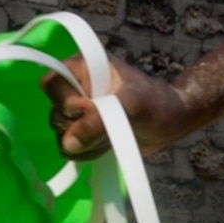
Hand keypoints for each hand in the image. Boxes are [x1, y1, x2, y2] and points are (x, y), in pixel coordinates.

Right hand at [46, 54, 189, 158]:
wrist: (172, 123)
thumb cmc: (156, 103)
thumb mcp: (131, 105)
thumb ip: (100, 120)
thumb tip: (69, 143)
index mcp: (82, 69)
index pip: (52, 84)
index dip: (65, 101)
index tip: (88, 110)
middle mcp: (76, 91)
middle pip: (55, 114)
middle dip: (79, 128)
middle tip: (106, 128)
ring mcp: (80, 116)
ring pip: (62, 136)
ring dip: (86, 144)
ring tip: (112, 136)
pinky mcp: (85, 136)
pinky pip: (73, 150)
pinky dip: (89, 153)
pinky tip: (109, 147)